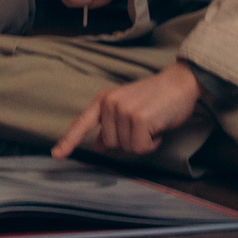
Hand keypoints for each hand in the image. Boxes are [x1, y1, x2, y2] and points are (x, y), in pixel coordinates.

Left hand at [52, 62, 201, 159]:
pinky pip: (140, 148)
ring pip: (127, 148)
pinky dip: (152, 143)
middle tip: (145, 123)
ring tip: (152, 122)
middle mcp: (109, 104)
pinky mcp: (138, 119)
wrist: (179, 83)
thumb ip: (111, 126)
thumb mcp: (127, 108)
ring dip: (143, 141)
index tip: (57, 155)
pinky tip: (158, 127)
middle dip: (130, 140)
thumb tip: (99, 145)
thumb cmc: (155, 98)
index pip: (83, 123)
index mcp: (104, 100)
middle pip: (112, 145)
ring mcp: (123, 110)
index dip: (69, 140)